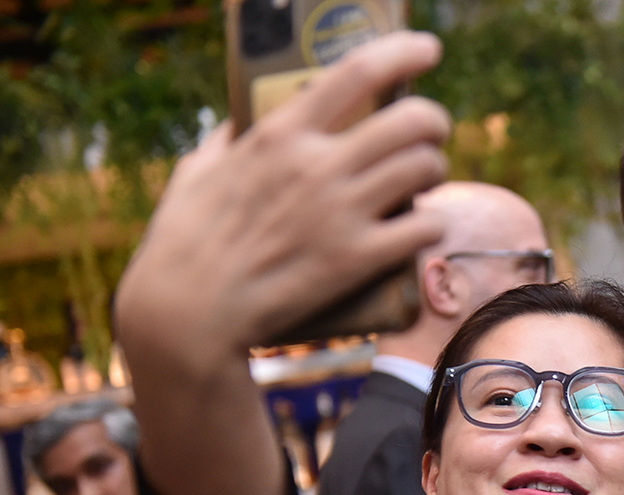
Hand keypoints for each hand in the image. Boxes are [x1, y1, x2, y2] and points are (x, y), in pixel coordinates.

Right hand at [115, 32, 450, 369]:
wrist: (188, 312)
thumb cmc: (185, 241)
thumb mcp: (198, 172)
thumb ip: (229, 142)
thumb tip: (241, 125)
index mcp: (281, 134)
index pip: (357, 71)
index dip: (404, 53)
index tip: (429, 49)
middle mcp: (318, 165)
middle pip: (412, 119)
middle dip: (433, 122)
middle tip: (429, 135)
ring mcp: (342, 212)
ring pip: (426, 168)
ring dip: (434, 171)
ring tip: (422, 183)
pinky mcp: (357, 259)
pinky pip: (425, 227)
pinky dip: (431, 224)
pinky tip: (421, 228)